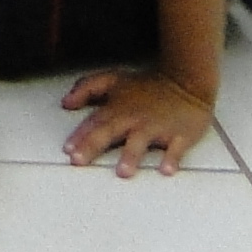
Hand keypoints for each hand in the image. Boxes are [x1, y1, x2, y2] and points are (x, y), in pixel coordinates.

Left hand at [61, 66, 212, 175]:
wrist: (186, 80)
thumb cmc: (147, 85)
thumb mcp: (113, 79)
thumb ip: (86, 88)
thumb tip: (66, 102)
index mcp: (117, 108)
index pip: (93, 122)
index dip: (79, 135)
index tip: (68, 149)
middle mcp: (134, 119)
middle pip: (109, 132)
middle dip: (92, 145)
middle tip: (79, 160)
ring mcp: (157, 128)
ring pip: (141, 143)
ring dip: (131, 156)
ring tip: (123, 172)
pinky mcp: (180, 135)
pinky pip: (175, 149)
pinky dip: (171, 159)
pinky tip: (166, 170)